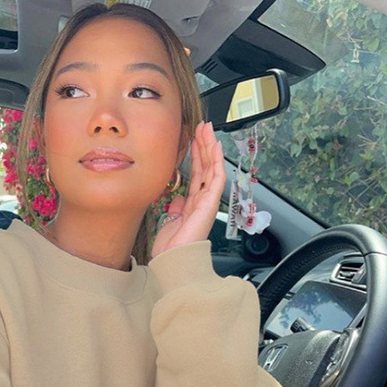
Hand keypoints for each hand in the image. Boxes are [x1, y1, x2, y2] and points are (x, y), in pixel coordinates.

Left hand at [151, 121, 225, 260]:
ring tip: (207, 129)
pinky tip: (214, 146)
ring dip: (210, 147)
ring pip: (212, 168)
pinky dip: (216, 160)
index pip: (196, 174)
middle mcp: (202, 201)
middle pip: (205, 167)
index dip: (195, 156)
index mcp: (192, 205)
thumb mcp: (169, 221)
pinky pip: (216, 177)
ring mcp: (207, 202)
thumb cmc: (171, 248)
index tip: (191, 139)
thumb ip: (175, 208)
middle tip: (202, 126)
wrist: (173, 260)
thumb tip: (177, 198)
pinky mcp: (210, 203)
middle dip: (204, 146)